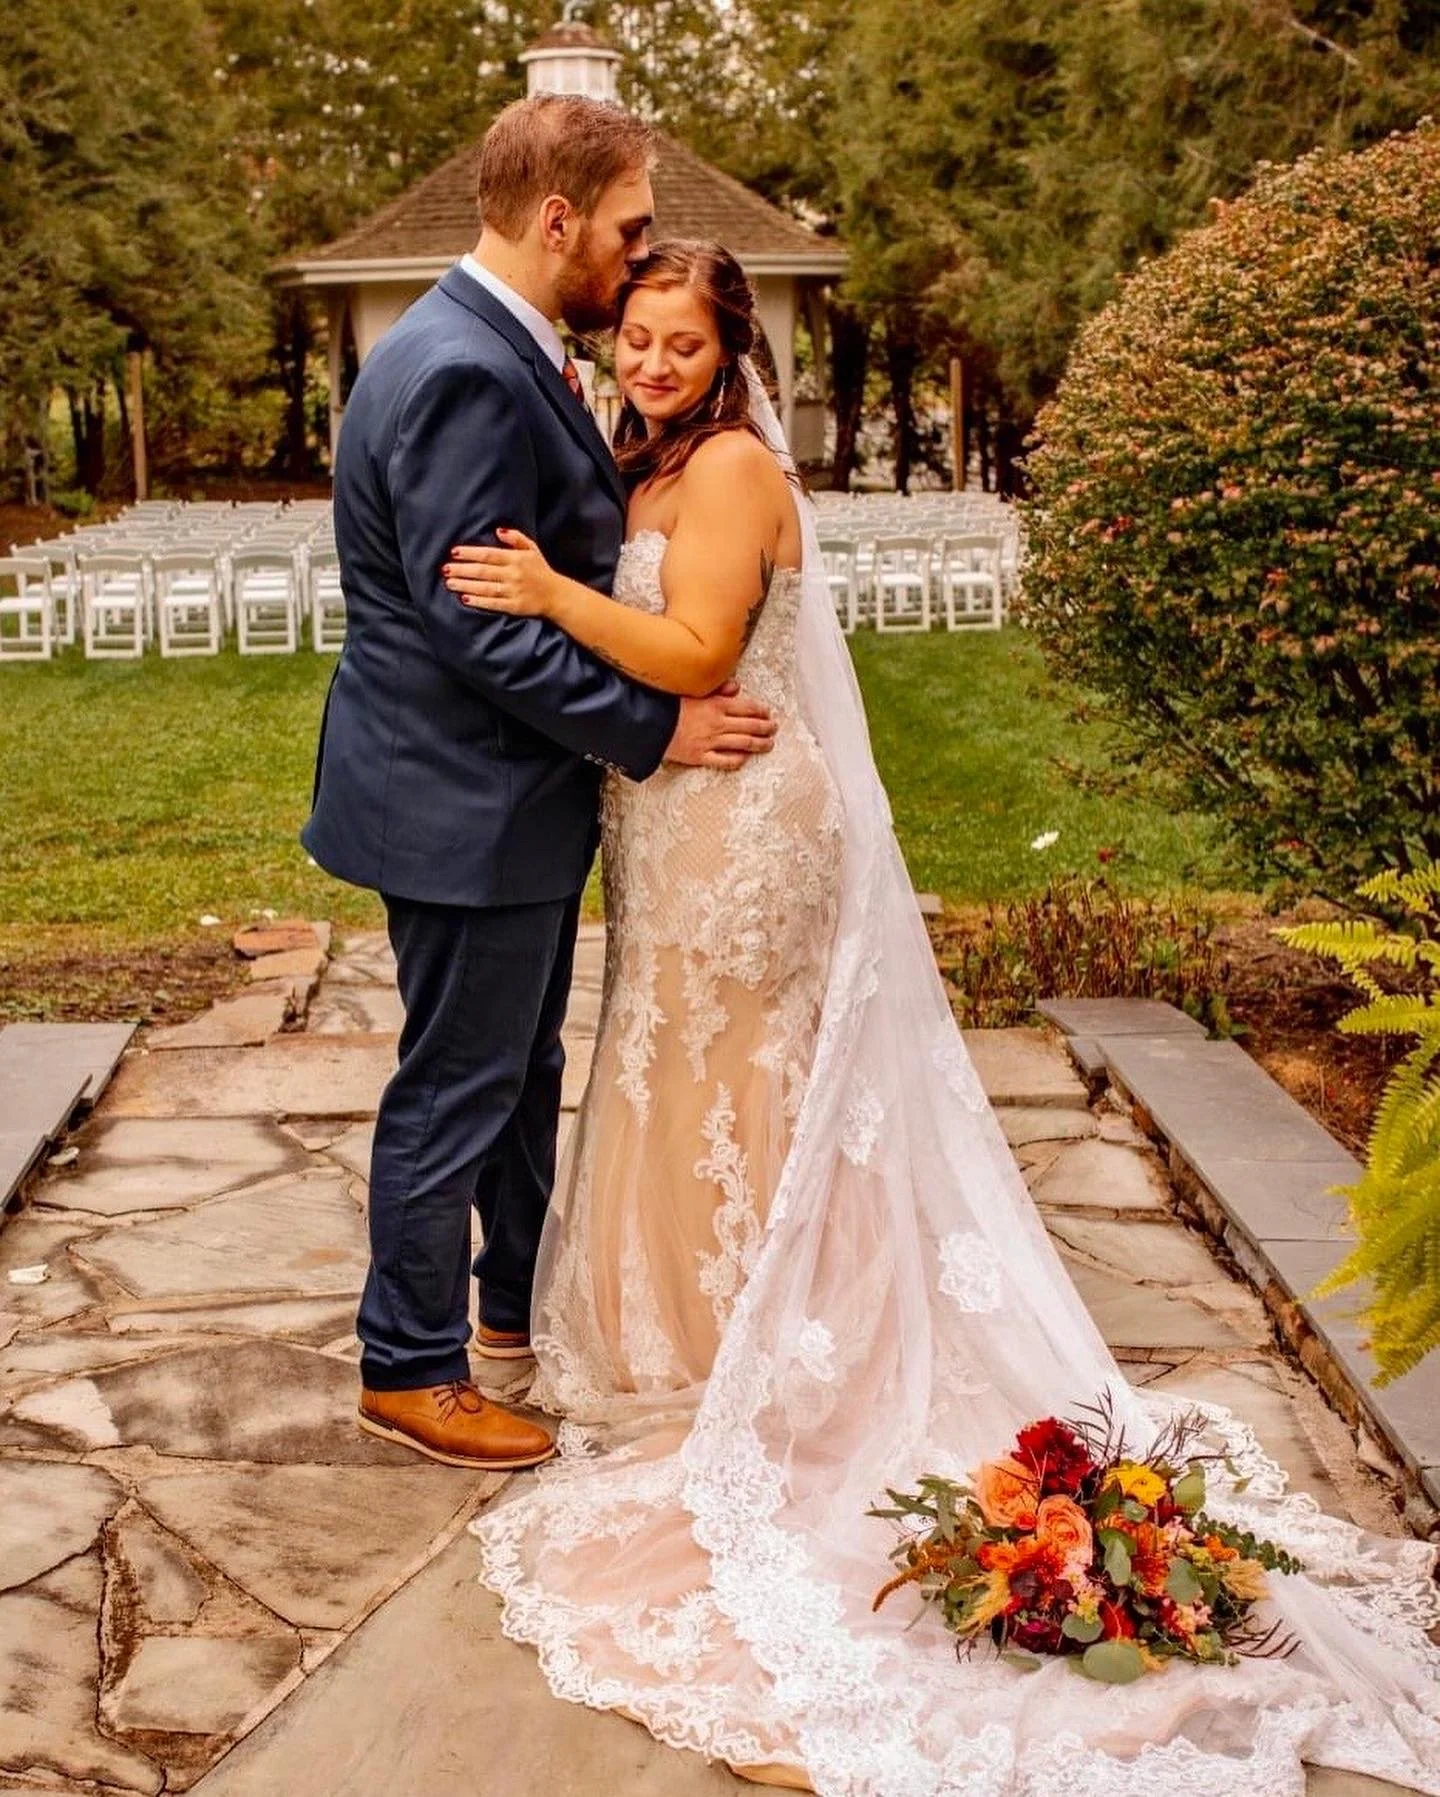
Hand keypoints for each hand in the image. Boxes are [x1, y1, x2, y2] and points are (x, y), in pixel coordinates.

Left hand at [443, 529, 557, 616]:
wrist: (557, 595)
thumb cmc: (541, 571)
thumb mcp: (532, 549)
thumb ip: (516, 538)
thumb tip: (498, 531)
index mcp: (516, 559)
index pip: (488, 554)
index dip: (470, 553)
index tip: (454, 553)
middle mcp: (514, 574)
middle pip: (483, 571)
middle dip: (462, 570)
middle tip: (445, 569)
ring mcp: (514, 591)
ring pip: (485, 587)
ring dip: (466, 585)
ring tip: (449, 583)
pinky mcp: (514, 606)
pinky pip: (493, 603)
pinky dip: (479, 601)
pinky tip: (465, 598)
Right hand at [665, 682, 777, 769]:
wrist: (648, 725)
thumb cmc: (669, 705)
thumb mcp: (693, 690)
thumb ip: (717, 688)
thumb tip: (737, 687)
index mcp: (716, 705)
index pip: (747, 707)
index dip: (761, 710)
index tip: (768, 712)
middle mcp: (717, 724)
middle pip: (750, 726)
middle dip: (766, 728)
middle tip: (774, 728)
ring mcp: (710, 742)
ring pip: (743, 744)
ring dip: (759, 744)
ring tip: (769, 744)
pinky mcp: (700, 757)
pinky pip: (725, 761)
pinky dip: (738, 759)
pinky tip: (746, 758)